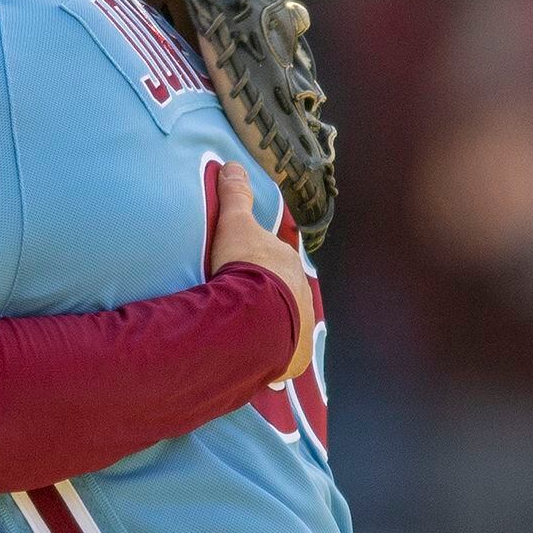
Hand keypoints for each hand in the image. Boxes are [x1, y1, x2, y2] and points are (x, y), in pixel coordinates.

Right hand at [207, 162, 314, 382]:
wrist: (254, 317)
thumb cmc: (246, 268)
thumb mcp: (234, 225)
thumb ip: (234, 196)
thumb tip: (231, 164)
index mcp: (288, 265)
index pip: (276, 261)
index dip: (259, 265)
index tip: (245, 272)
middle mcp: (301, 295)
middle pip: (283, 295)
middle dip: (268, 300)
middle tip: (243, 306)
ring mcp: (299, 328)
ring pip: (285, 326)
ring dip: (270, 330)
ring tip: (246, 338)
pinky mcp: (292, 357)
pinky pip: (281, 359)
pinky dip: (271, 362)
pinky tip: (257, 369)